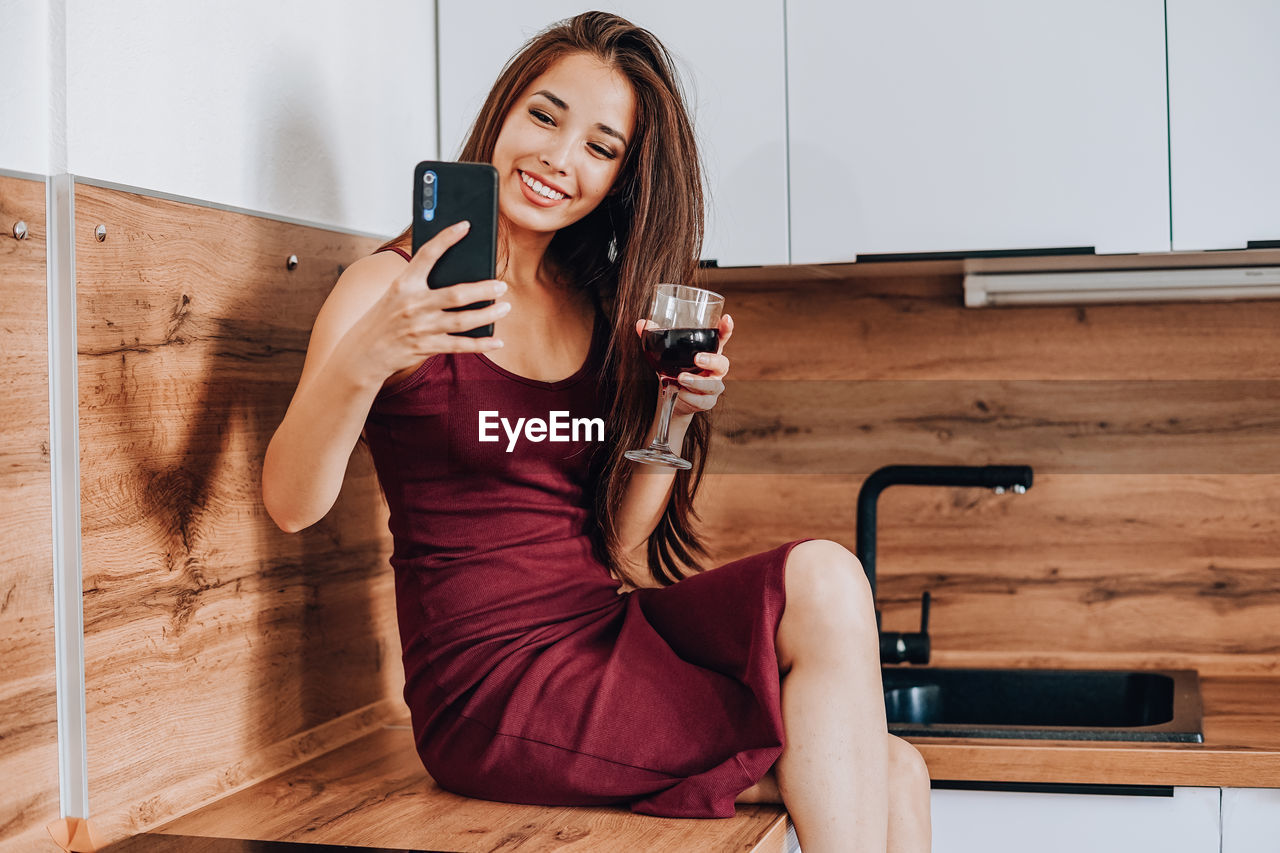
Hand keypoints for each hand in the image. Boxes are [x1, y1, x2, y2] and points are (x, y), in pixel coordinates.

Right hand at [352, 221, 511, 379]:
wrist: (363, 352)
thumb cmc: (385, 317)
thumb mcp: (396, 293)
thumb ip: (421, 283)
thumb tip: (461, 274)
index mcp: (403, 284)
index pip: (427, 255)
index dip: (446, 238)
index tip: (465, 225)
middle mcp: (413, 304)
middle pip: (456, 294)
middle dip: (483, 289)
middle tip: (502, 285)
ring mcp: (421, 327)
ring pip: (463, 320)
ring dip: (488, 314)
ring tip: (505, 307)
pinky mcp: (426, 347)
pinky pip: (460, 345)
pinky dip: (481, 344)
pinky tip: (497, 341)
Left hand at [634, 313, 732, 417]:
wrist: (673, 399)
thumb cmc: (674, 371)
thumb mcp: (665, 355)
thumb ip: (655, 338)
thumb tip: (642, 324)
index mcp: (708, 352)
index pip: (721, 338)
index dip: (726, 329)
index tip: (726, 319)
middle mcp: (715, 369)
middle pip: (722, 363)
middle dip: (712, 360)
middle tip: (697, 358)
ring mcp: (713, 386)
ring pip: (713, 385)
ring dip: (698, 382)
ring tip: (681, 378)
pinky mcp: (707, 401)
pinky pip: (702, 400)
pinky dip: (690, 396)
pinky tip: (680, 393)